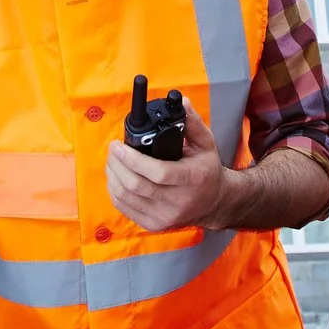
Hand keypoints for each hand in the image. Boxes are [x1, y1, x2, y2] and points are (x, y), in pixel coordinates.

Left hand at [106, 99, 234, 232]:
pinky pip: (125, 209)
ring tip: (112, 161)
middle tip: (113, 149)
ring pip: (126, 197)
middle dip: (117, 164)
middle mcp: (178, 201)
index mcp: (192, 179)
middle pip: (136, 185)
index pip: (158, 173)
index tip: (119, 146)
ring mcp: (165, 216)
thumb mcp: (206, 144)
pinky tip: (116, 177)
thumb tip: (182, 102)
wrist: (215, 203)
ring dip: (113, 176)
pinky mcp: (154, 225)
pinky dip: (115, 191)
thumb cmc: (207, 171)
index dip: (133, 159)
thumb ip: (192, 123)